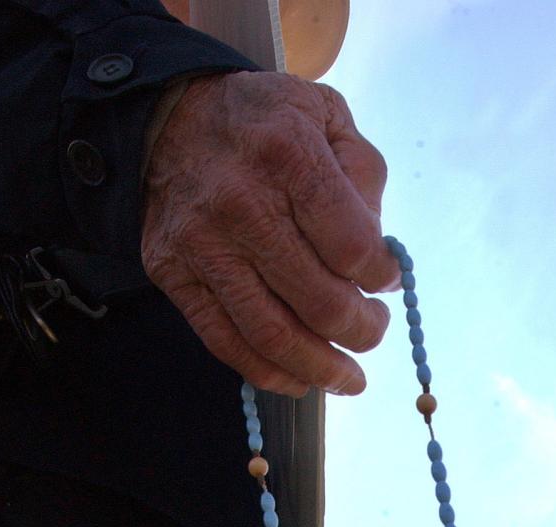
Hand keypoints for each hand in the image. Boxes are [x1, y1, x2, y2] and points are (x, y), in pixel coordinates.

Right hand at [142, 72, 399, 394]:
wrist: (170, 117)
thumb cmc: (264, 124)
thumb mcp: (326, 117)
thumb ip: (364, 176)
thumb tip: (378, 256)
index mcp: (287, 156)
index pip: (352, 248)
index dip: (380, 277)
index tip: (385, 282)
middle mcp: (241, 204)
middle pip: (320, 303)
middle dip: (362, 331)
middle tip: (374, 330)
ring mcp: (203, 247)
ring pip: (274, 336)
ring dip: (323, 370)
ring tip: (350, 378)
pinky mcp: (174, 276)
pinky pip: (229, 344)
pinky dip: (273, 374)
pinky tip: (303, 379)